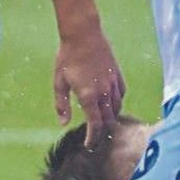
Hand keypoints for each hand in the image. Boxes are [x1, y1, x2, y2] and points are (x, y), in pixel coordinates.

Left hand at [53, 30, 125, 146]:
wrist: (83, 33)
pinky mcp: (117, 74)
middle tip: (96, 136)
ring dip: (110, 117)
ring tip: (103, 121)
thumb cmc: (67, 57)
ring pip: (117, 108)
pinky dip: (116, 102)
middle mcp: (104, 92)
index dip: (93, 138)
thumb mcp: (59, 82)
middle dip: (103, 131)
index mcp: (88, 96)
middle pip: (109, 120)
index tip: (89, 145)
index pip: (95, 125)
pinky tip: (110, 102)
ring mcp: (112, 83)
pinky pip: (121, 94)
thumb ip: (62, 104)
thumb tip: (63, 123)